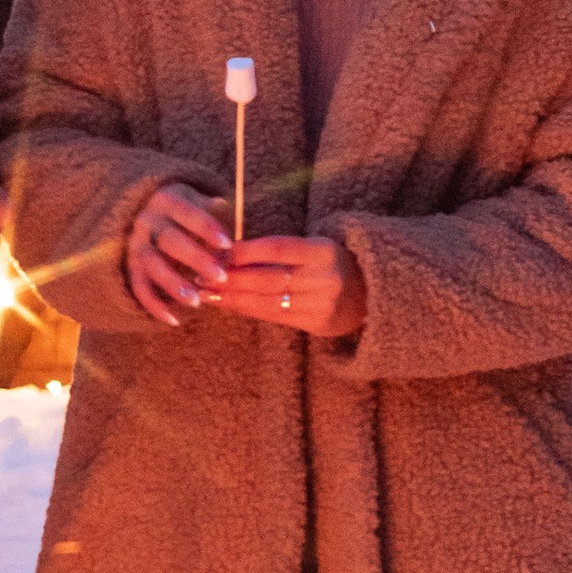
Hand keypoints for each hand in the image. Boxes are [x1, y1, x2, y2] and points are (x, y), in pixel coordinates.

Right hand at [125, 181, 229, 325]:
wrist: (144, 211)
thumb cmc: (184, 211)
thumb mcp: (197, 201)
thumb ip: (214, 214)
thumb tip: (228, 228)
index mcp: (166, 200)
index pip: (187, 213)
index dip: (206, 228)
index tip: (227, 244)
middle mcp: (147, 221)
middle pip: (169, 240)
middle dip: (195, 259)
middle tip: (220, 277)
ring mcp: (135, 244)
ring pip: (152, 265)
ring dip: (173, 284)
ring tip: (197, 302)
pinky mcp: (130, 266)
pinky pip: (139, 287)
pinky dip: (154, 306)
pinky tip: (174, 321)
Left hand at [212, 234, 366, 338]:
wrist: (369, 294)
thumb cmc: (330, 264)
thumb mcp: (312, 248)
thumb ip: (277, 250)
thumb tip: (227, 251)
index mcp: (322, 251)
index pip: (277, 248)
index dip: (244, 251)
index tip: (216, 253)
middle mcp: (324, 278)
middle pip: (268, 279)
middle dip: (231, 279)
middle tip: (201, 277)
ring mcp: (321, 304)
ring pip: (267, 302)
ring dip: (233, 299)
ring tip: (206, 294)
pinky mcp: (316, 324)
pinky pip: (275, 317)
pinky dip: (248, 310)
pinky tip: (228, 305)